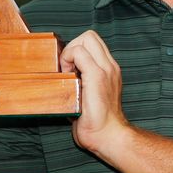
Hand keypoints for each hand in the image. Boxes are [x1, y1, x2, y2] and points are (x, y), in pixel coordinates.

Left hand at [59, 31, 129, 155]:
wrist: (108, 136)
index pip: (92, 43)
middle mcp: (110, 66)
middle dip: (73, 46)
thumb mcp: (88, 96)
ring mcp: (106, 70)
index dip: (76, 50)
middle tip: (66, 68)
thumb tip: (62, 77)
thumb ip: (80, 83)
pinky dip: (68, 60)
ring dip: (71, 52)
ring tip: (68, 73)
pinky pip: (80, 53)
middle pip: (90, 36)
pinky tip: (67, 77)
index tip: (68, 69)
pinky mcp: (97, 76)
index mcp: (109, 70)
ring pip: (86, 39)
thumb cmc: (96, 122)